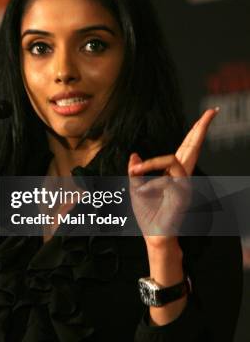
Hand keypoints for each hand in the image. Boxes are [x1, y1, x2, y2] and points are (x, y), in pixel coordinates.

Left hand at [128, 108, 218, 247]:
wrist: (153, 235)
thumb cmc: (147, 214)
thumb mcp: (135, 187)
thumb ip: (136, 170)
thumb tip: (134, 154)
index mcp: (172, 173)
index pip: (185, 148)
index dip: (195, 132)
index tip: (206, 116)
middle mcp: (182, 176)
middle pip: (193, 147)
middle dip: (201, 129)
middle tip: (211, 112)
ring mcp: (186, 184)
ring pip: (174, 158)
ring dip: (150, 165)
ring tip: (135, 173)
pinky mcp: (184, 193)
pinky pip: (167, 177)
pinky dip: (151, 181)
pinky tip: (143, 189)